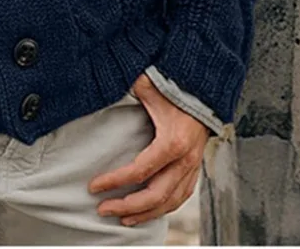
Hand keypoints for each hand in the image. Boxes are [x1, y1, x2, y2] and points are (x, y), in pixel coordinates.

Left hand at [87, 72, 208, 226]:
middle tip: (102, 209)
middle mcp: (185, 160)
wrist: (206, 89)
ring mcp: (193, 166)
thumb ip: (127, 87)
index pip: (139, 171)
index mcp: (172, 142)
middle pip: (155, 196)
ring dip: (145, 213)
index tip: (93, 186)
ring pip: (170, 202)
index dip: (114, 181)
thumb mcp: (148, 85)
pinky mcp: (195, 168)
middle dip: (127, 206)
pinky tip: (148, 211)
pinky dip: (164, 208)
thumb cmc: (175, 86)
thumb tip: (103, 81)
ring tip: (122, 218)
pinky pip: (181, 196)